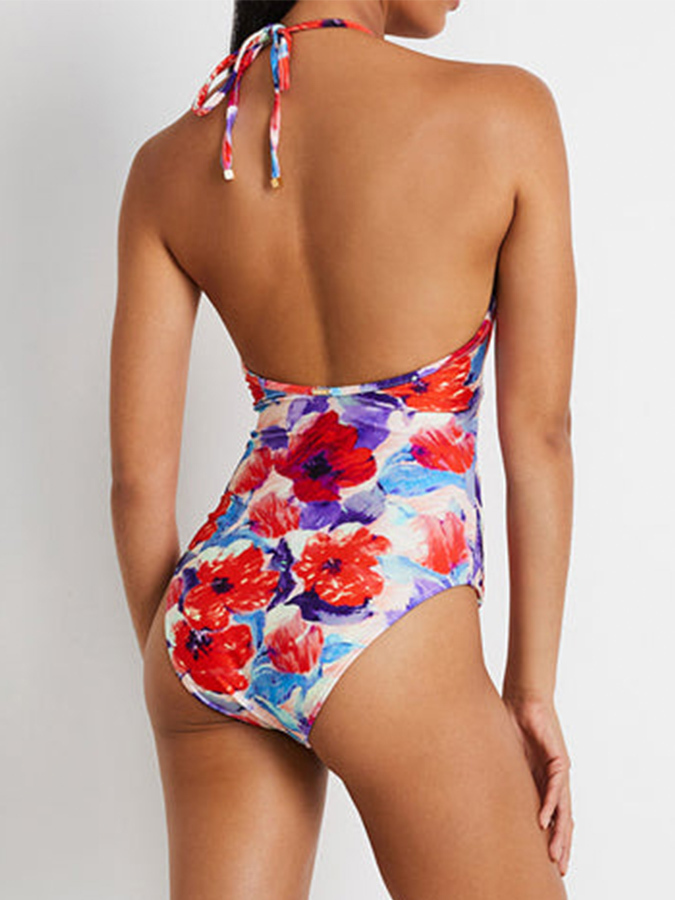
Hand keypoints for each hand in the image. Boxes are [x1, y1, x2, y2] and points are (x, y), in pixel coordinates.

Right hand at [501, 692, 573, 875]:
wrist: (524, 696)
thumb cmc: (512, 721)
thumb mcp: (504, 755)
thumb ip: (498, 772)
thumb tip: (473, 785)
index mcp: (541, 779)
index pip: (551, 814)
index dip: (552, 837)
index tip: (549, 860)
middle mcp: (554, 778)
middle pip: (562, 818)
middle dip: (560, 844)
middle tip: (558, 868)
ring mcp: (558, 769)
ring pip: (564, 808)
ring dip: (559, 833)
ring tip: (555, 854)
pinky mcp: (558, 759)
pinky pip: (556, 787)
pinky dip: (551, 804)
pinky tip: (544, 820)